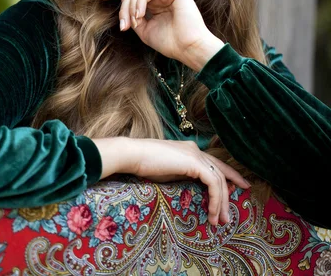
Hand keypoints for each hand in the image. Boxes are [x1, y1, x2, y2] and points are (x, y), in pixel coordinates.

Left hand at [100, 0, 222, 65]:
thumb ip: (133, 15)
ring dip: (132, 5)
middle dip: (124, 6)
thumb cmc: (169, 42)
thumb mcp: (144, 30)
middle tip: (124, 25)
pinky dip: (141, 1)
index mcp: (155, 3)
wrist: (188, 49)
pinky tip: (141, 15)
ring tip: (135, 22)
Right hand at [128, 138, 249, 225]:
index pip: (215, 164)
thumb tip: (194, 189)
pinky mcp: (194, 162)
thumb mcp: (169, 172)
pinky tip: (212, 213)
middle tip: (228, 217)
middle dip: (228, 196)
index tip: (238, 188)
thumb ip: (183, 176)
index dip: (229, 176)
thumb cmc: (144, 165)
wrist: (133, 155)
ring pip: (219, 179)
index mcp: (190, 150)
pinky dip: (216, 199)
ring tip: (220, 221)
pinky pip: (213, 183)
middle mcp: (196, 150)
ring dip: (222, 203)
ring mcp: (196, 154)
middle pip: (221, 172)